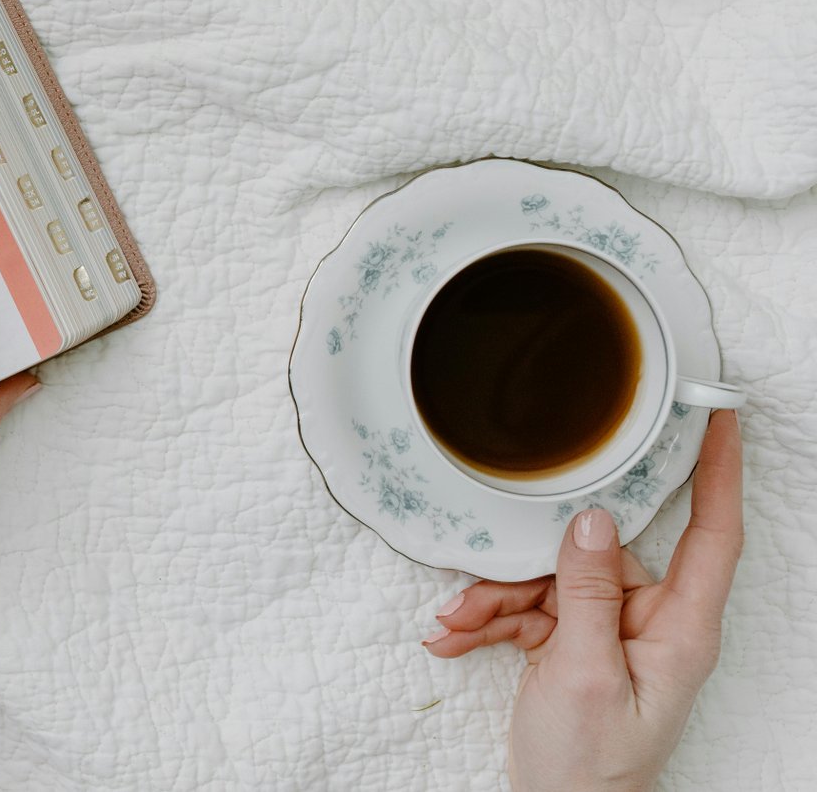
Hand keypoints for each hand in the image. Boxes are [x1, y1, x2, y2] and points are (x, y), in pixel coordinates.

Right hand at [424, 410, 742, 791]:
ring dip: (494, 601)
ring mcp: (612, 632)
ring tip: (454, 625)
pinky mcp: (576, 645)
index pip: (713, 533)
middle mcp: (651, 622)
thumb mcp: (582, 675)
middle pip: (594, 556)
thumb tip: (594, 519)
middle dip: (525, 568)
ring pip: (550, 581)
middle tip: (476, 585)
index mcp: (679, 628)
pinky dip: (490, 622)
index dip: (717, 470)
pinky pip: (531, 610)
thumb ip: (588, 592)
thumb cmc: (589, 767)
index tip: (716, 413)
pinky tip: (456, 639)